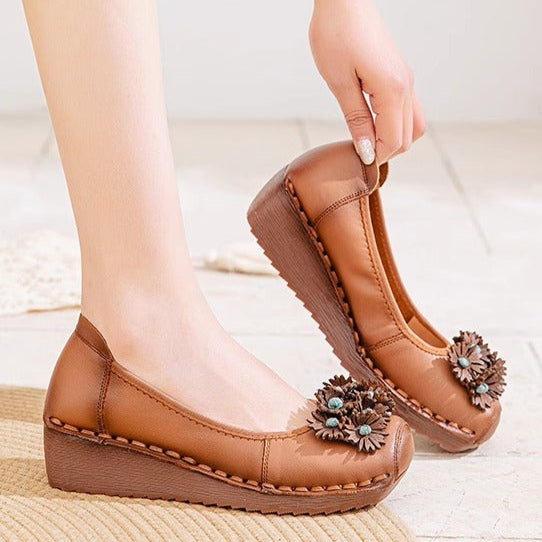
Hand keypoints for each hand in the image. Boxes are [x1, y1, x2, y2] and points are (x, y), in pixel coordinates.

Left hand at [310, 0, 424, 164]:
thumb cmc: (336, 34)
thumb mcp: (339, 82)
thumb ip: (356, 120)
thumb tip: (366, 151)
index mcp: (392, 90)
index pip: (393, 141)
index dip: (375, 157)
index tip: (354, 161)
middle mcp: (407, 87)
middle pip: (407, 138)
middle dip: (384, 151)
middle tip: (356, 152)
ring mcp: (407, 81)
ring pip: (413, 126)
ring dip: (392, 139)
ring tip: (364, 139)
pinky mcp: (401, 76)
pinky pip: (408, 110)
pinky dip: (395, 124)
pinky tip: (372, 123)